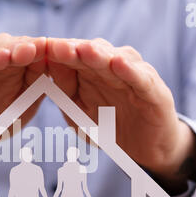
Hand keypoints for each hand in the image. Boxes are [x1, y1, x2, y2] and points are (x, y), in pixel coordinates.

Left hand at [47, 38, 195, 193]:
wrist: (143, 149)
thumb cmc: (109, 127)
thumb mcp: (80, 114)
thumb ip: (66, 94)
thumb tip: (49, 68)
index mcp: (92, 71)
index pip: (74, 56)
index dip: (58, 52)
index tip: (40, 49)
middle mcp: (114, 68)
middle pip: (93, 53)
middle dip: (75, 50)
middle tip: (57, 47)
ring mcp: (135, 77)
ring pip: (116, 60)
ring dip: (100, 56)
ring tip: (85, 51)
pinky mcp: (155, 91)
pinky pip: (141, 79)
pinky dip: (131, 71)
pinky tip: (118, 64)